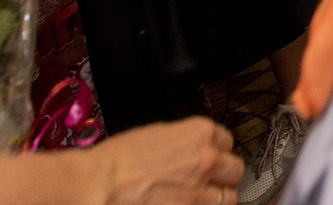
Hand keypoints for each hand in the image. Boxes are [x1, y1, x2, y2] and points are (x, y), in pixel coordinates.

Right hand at [67, 116, 242, 204]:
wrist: (98, 185)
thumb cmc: (116, 160)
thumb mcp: (156, 136)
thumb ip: (183, 143)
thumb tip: (190, 152)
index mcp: (199, 133)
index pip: (226, 141)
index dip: (216, 151)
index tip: (210, 158)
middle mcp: (207, 159)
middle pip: (234, 169)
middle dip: (224, 176)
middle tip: (210, 182)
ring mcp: (201, 190)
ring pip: (229, 198)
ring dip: (218, 198)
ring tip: (202, 200)